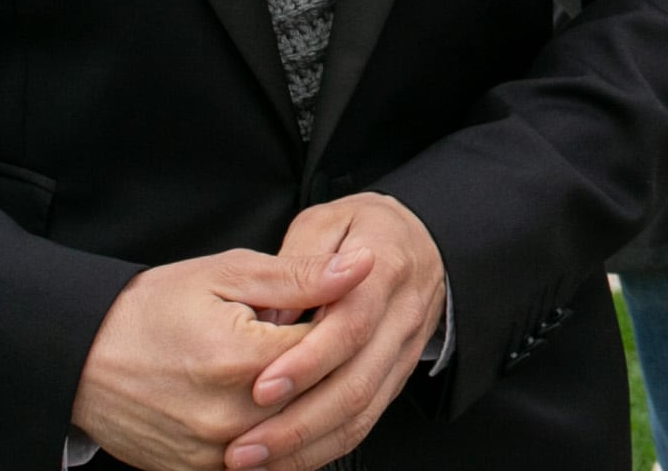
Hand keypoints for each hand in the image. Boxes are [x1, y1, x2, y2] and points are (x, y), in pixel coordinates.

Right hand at [71, 249, 365, 470]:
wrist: (80, 355)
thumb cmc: (149, 308)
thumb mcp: (226, 274)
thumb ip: (299, 276)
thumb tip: (362, 267)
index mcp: (243, 360)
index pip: (330, 347)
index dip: (338, 322)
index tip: (330, 305)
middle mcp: (231, 417)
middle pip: (315, 395)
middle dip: (323, 364)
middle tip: (307, 336)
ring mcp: (212, 453)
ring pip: (290, 434)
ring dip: (299, 402)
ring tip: (282, 368)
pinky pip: (258, 463)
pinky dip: (272, 435)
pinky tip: (265, 403)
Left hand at [221, 193, 446, 470]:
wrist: (423, 242)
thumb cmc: (365, 230)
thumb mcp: (328, 222)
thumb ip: (297, 265)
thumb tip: (271, 318)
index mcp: (386, 271)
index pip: (351, 325)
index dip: (307, 361)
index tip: (260, 387)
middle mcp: (401, 319)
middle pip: (357, 383)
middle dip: (297, 423)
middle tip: (244, 446)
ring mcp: (402, 354)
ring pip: (361, 414)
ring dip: (306, 446)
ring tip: (254, 462)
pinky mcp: (395, 379)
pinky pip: (364, 423)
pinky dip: (323, 448)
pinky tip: (285, 461)